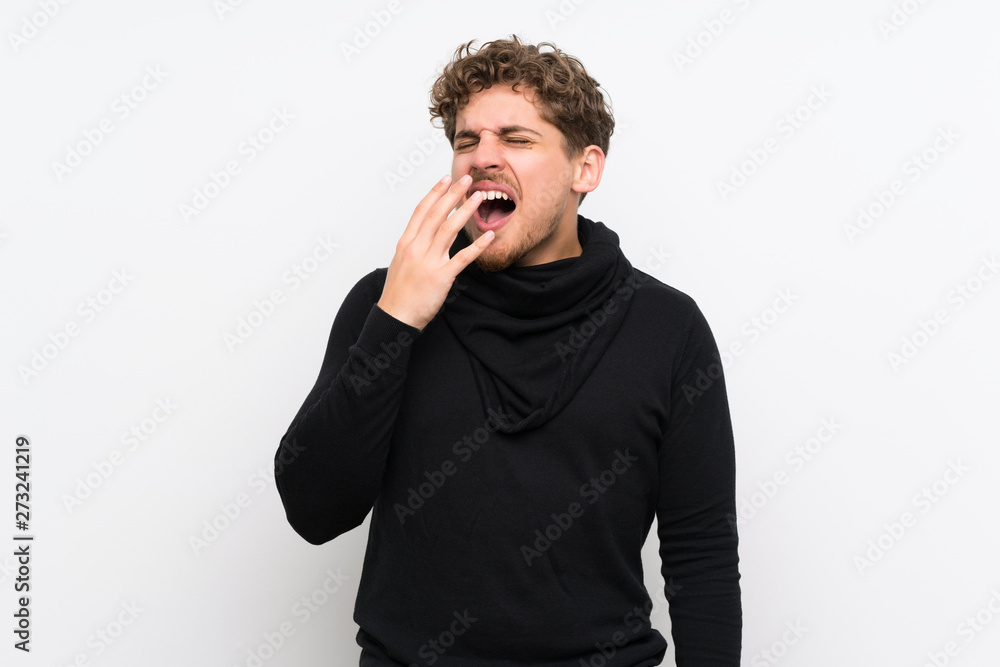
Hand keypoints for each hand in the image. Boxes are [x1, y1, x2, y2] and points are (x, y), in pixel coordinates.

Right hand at [376, 174, 493, 329]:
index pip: (422, 210)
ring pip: (449, 229)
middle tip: (467, 179)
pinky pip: (462, 258)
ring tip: (478, 198)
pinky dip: (477, 246)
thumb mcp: (400, 263)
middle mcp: (416, 248)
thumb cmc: (398, 293)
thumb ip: (413, 246)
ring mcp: (428, 261)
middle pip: (436, 214)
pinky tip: (488, 236)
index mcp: (406, 242)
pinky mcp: (441, 277)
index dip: (435, 192)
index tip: (446, 178)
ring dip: (465, 211)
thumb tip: (423, 235)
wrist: (395, 316)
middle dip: (453, 194)